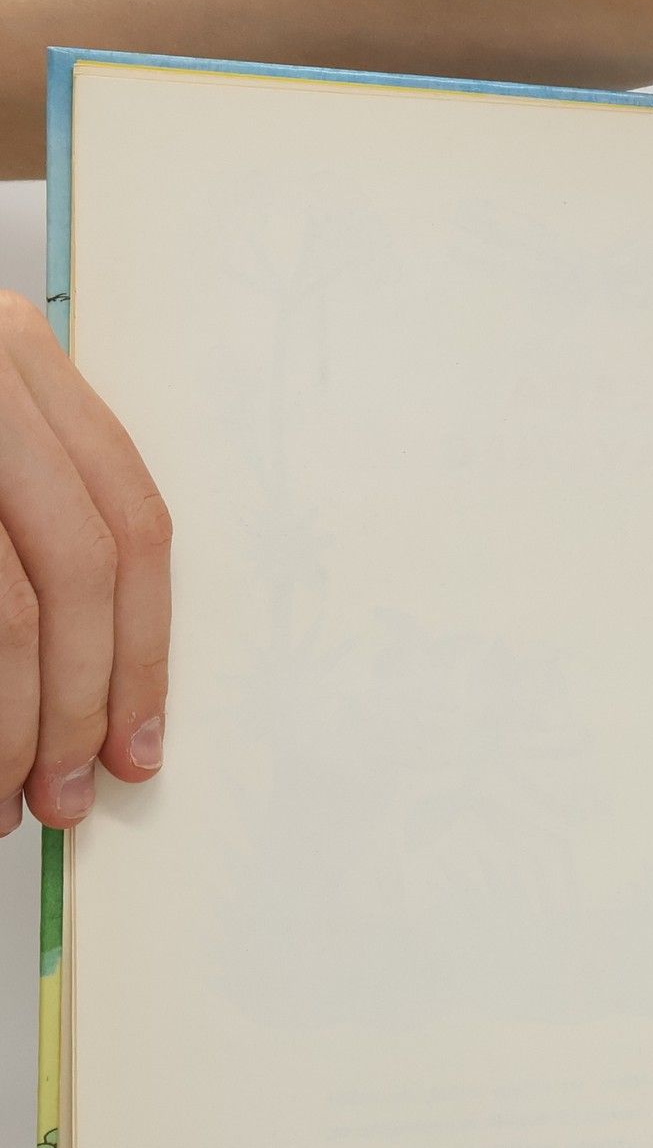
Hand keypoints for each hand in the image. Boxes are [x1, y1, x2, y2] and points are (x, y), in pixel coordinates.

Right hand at [0, 293, 169, 833]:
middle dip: (80, 702)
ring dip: (13, 719)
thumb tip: (99, 685)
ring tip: (0, 795)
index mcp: (13, 350)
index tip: (136, 743)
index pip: (129, 520)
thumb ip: (26, 530)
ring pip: (5, 604)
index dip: (143, 649)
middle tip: (66, 796)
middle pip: (80, 566)